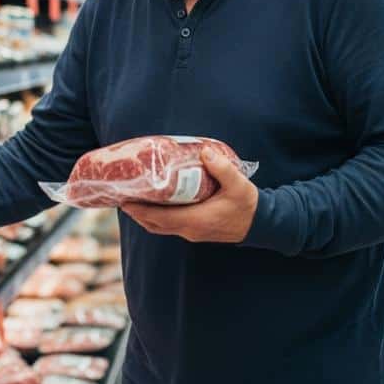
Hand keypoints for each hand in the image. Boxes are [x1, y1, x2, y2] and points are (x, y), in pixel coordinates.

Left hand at [121, 148, 258, 243]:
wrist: (260, 225)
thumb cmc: (247, 205)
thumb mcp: (238, 184)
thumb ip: (221, 168)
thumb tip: (204, 150)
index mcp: (195, 220)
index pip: (159, 218)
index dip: (140, 210)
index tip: (124, 200)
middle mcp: (189, 230)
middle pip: (154, 224)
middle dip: (136, 212)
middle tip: (123, 196)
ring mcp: (192, 232)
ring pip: (160, 227)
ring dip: (145, 216)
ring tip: (134, 198)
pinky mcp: (195, 231)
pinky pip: (169, 226)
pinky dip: (157, 217)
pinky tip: (155, 203)